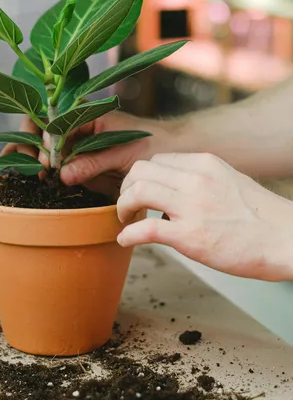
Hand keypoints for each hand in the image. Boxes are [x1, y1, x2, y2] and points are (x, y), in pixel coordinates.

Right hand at [2, 111, 174, 199]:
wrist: (168, 153)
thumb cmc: (152, 144)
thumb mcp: (124, 153)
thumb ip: (93, 161)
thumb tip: (62, 174)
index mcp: (86, 113)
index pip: (53, 118)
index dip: (45, 138)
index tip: (48, 159)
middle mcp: (75, 125)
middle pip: (38, 127)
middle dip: (27, 142)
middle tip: (32, 165)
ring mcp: (73, 143)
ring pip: (40, 145)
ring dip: (28, 157)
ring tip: (27, 172)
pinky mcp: (76, 162)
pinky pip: (52, 163)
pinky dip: (39, 169)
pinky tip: (32, 179)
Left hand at [116, 152, 292, 280]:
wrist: (284, 240)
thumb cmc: (259, 217)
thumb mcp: (228, 181)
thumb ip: (199, 181)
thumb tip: (173, 191)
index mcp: (205, 163)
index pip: (157, 160)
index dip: (142, 177)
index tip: (139, 192)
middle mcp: (196, 179)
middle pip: (140, 170)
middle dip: (126, 188)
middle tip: (128, 205)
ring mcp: (192, 206)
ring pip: (137, 192)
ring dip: (122, 206)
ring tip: (126, 219)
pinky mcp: (190, 236)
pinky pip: (145, 229)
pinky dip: (128, 234)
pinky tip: (125, 240)